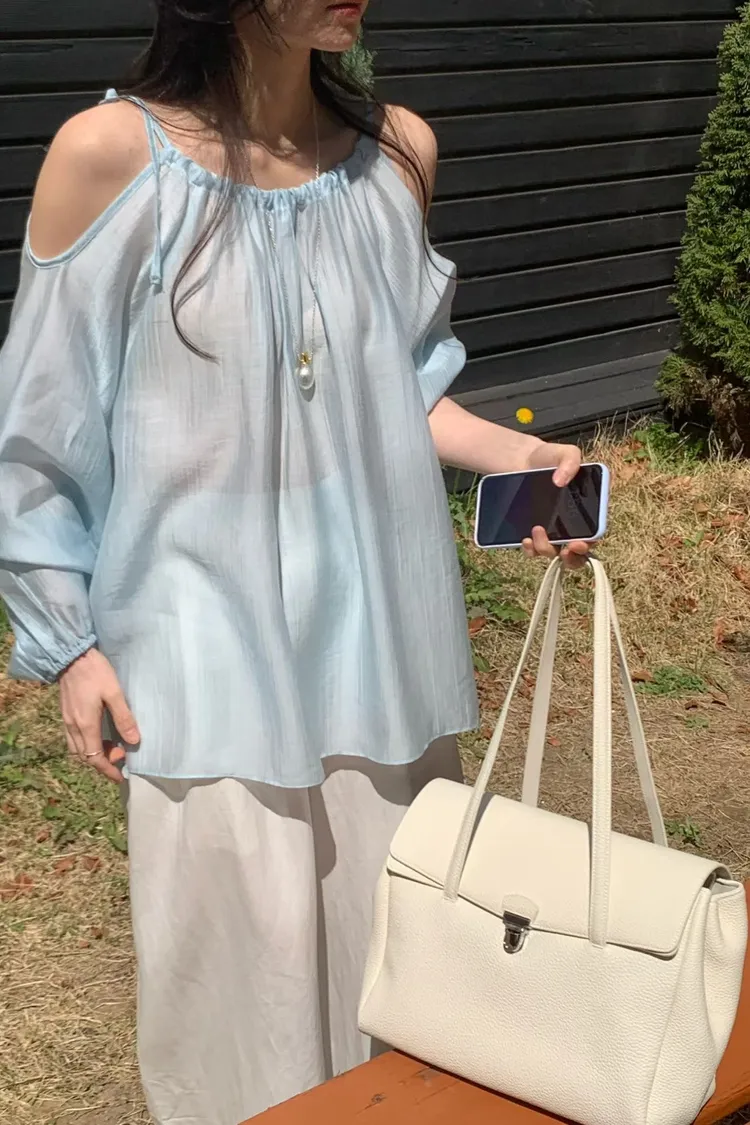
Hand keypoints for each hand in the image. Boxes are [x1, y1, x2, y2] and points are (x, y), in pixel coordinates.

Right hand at [59, 649, 139, 782]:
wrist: (71, 655)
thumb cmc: (95, 672)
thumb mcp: (114, 693)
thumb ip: (124, 718)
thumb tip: (134, 741)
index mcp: (86, 725)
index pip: (95, 758)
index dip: (108, 770)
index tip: (120, 776)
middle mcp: (73, 727)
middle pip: (85, 756)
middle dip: (102, 763)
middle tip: (121, 758)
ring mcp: (67, 720)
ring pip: (77, 748)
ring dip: (93, 754)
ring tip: (112, 748)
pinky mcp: (66, 713)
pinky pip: (73, 738)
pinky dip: (86, 744)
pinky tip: (98, 735)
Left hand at [522, 440, 590, 569]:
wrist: (522, 460)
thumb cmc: (549, 457)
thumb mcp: (564, 452)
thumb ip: (570, 461)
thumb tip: (561, 480)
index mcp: (586, 509)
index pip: (593, 535)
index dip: (589, 545)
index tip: (577, 543)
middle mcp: (571, 524)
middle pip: (577, 554)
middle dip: (572, 558)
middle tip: (563, 551)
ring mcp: (552, 530)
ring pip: (554, 553)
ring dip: (546, 549)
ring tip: (536, 531)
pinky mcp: (533, 533)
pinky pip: (534, 550)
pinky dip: (531, 550)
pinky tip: (526, 540)